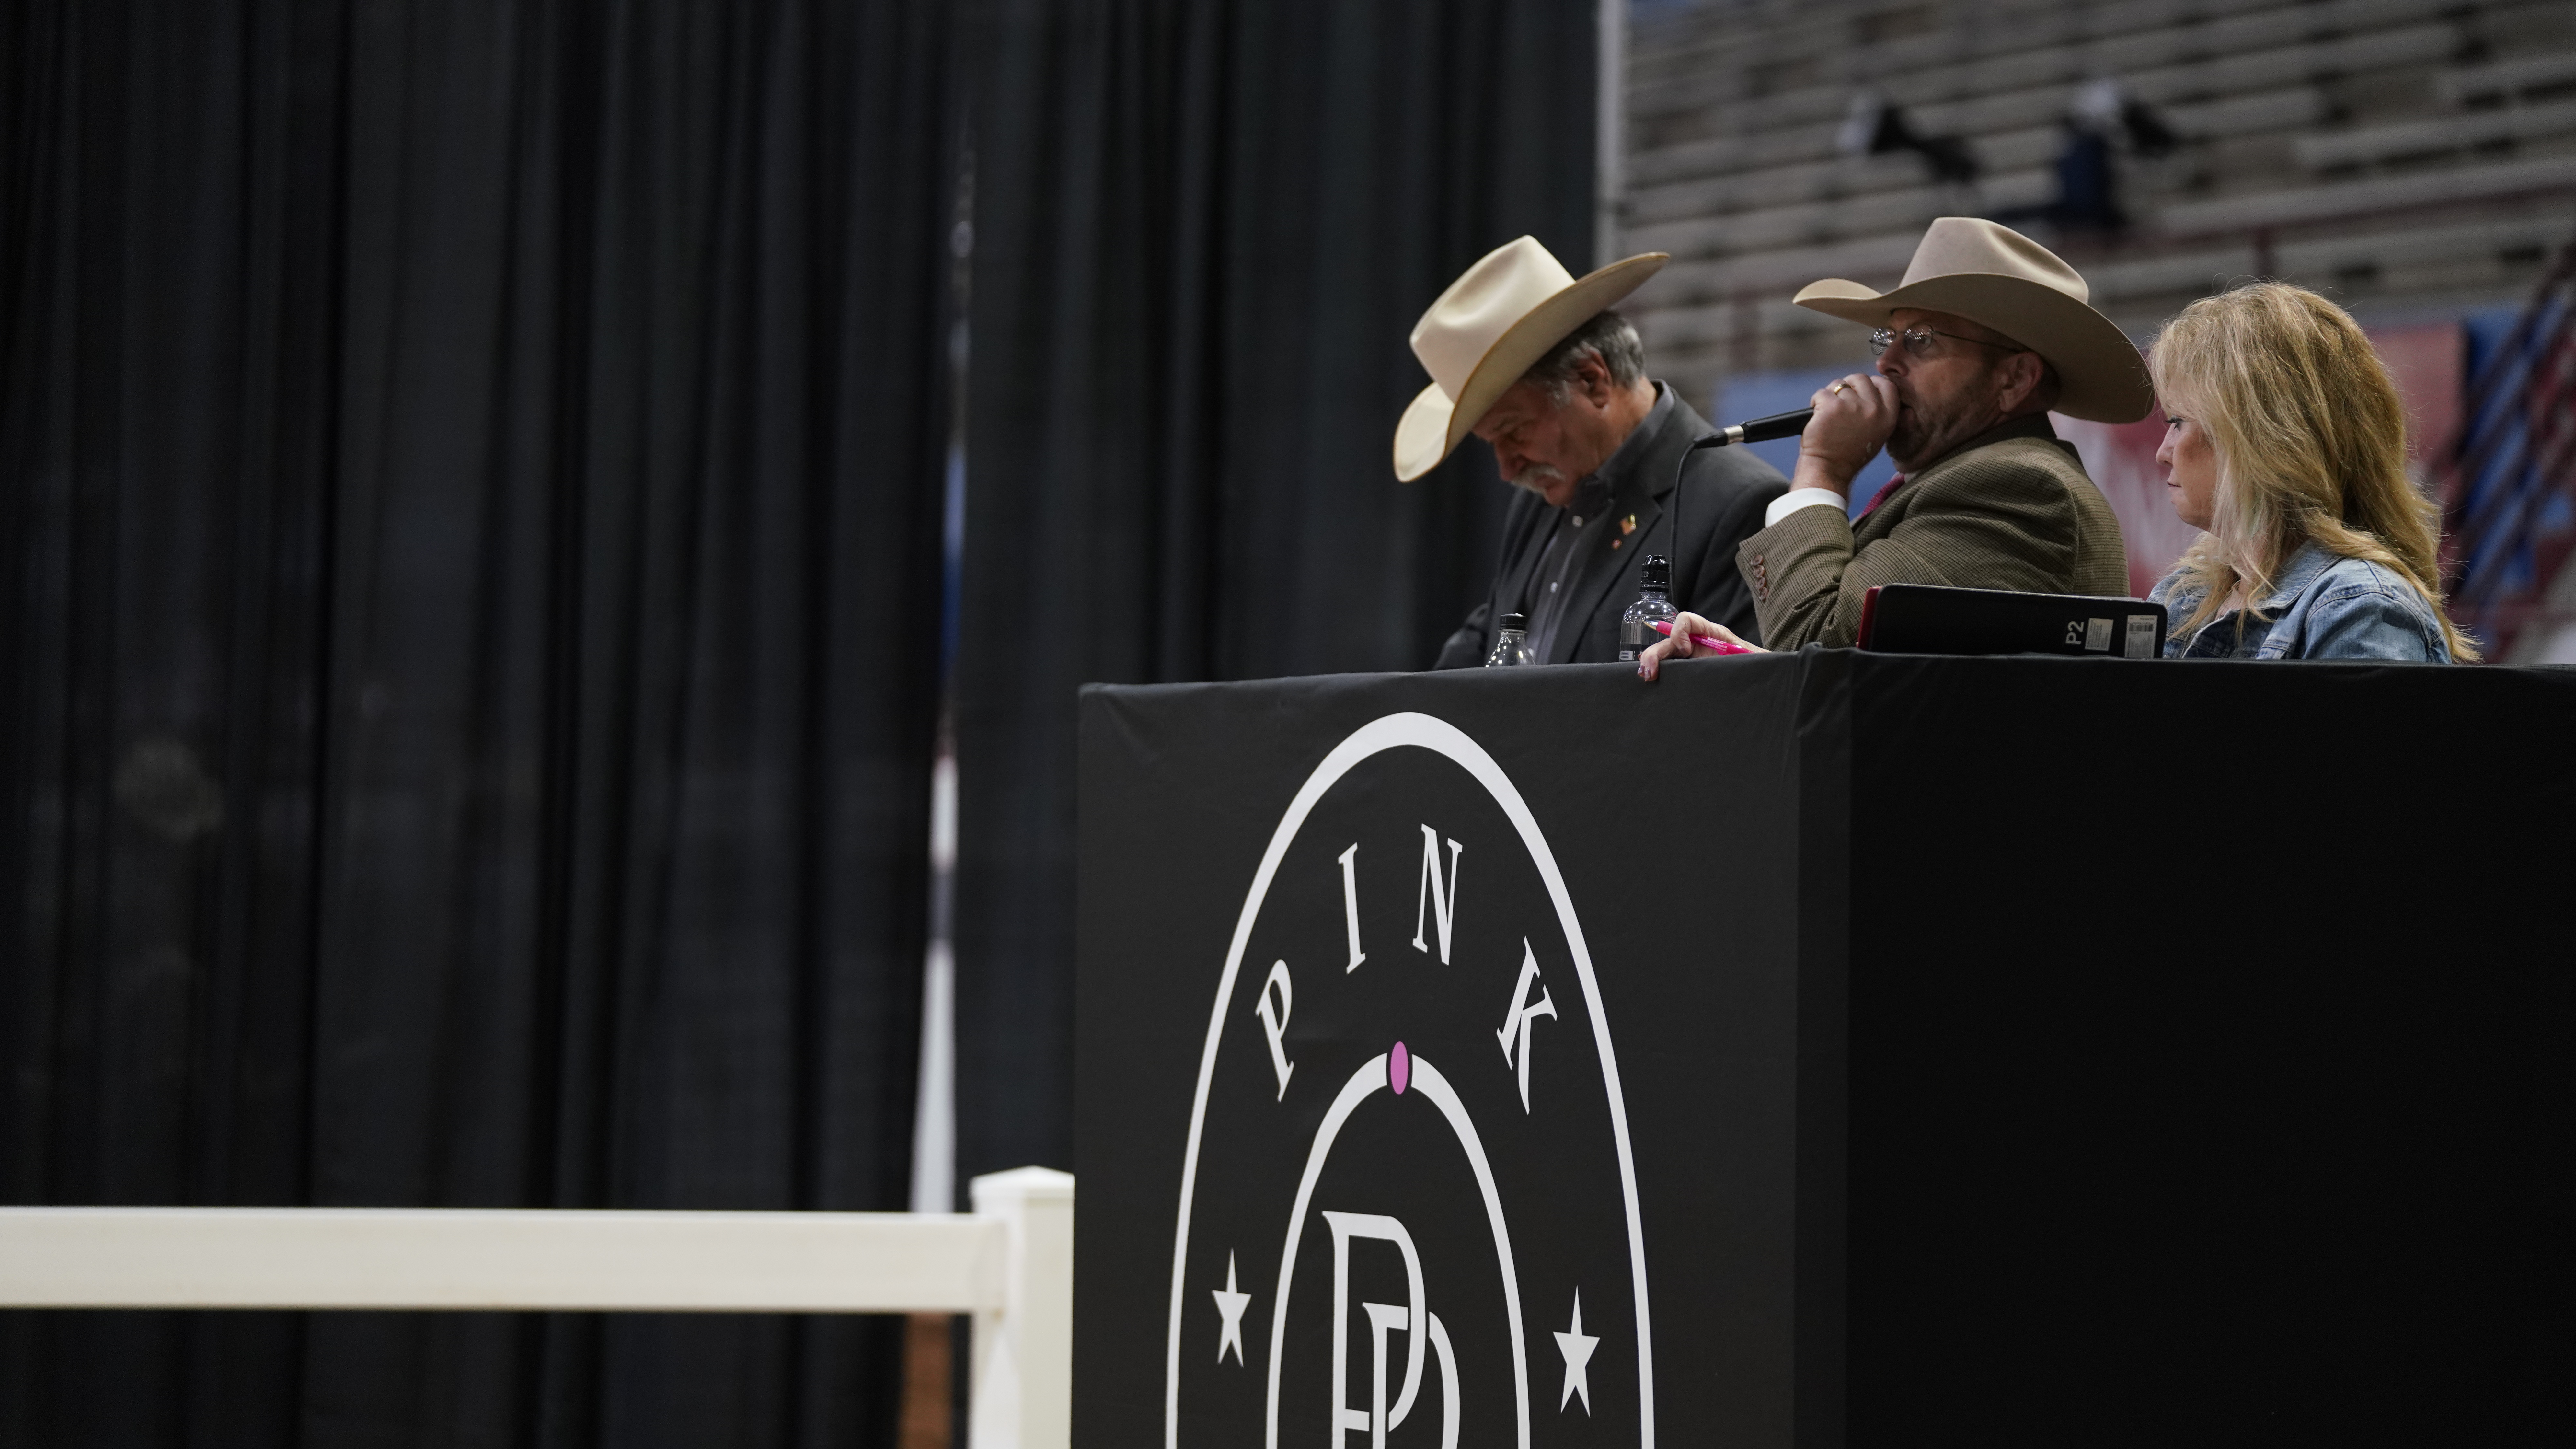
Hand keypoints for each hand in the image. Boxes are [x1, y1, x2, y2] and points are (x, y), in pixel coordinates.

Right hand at [1635, 612, 1765, 680]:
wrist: (1755, 682)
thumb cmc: (1754, 667)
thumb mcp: (1753, 658)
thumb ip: (1750, 655)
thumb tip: (1752, 656)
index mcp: (1712, 634)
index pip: (1687, 620)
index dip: (1680, 632)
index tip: (1686, 651)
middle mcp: (1697, 643)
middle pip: (1668, 640)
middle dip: (1655, 653)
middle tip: (1650, 673)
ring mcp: (1689, 658)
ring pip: (1664, 654)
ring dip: (1651, 662)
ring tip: (1646, 677)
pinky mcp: (1686, 671)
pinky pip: (1668, 668)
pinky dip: (1656, 671)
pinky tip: (1649, 679)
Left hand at [1795, 373, 1897, 494]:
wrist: (1829, 470)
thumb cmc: (1849, 455)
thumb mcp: (1876, 434)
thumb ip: (1879, 412)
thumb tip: (1872, 390)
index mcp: (1888, 416)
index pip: (1886, 384)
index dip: (1872, 383)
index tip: (1860, 391)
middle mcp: (1873, 409)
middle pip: (1860, 379)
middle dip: (1848, 386)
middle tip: (1839, 403)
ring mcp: (1852, 405)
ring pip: (1838, 384)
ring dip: (1830, 395)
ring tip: (1828, 414)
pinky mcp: (1831, 406)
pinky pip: (1822, 393)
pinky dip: (1816, 402)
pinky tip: (1817, 416)